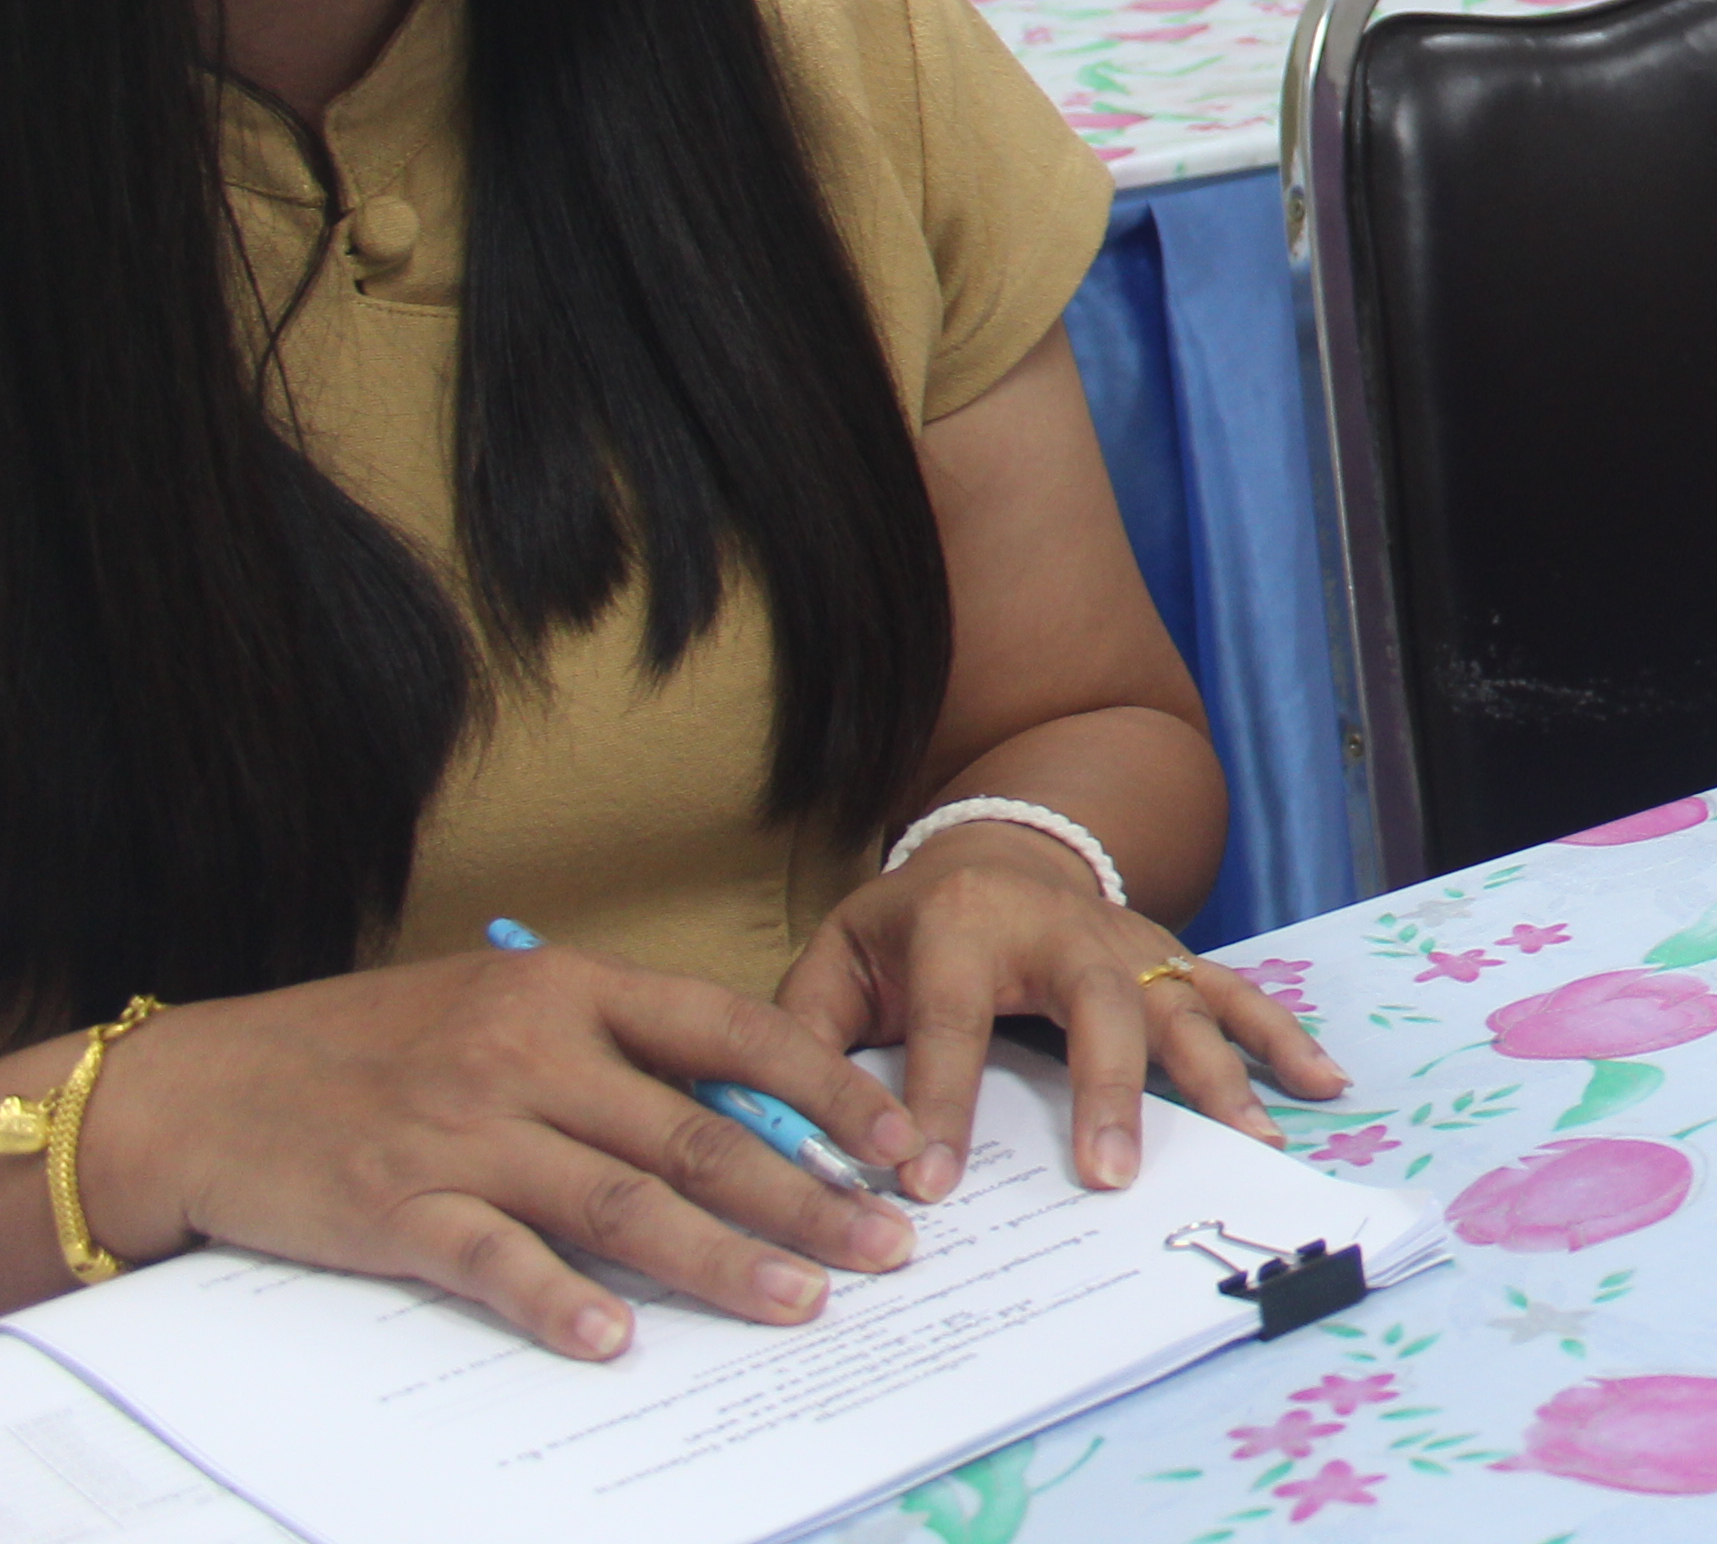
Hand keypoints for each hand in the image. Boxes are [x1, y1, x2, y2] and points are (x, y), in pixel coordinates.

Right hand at [78, 946, 925, 1357]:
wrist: (204, 1087)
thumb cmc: (370, 1045)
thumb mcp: (500, 1007)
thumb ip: (611, 1049)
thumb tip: (744, 1114)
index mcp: (568, 989)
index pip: (730, 1032)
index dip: (825, 1089)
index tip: (900, 1140)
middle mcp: (528, 1053)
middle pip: (695, 1135)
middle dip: (805, 1196)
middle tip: (886, 1246)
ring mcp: (463, 1133)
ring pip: (621, 1202)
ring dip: (719, 1260)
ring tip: (800, 1302)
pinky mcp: (397, 1209)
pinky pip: (495, 1261)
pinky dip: (558, 1301)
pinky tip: (616, 1340)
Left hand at [783, 823, 1339, 1202]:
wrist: (991, 849)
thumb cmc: (905, 928)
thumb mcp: (835, 963)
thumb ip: (809, 1038)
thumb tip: (794, 1137)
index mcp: (959, 928)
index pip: (951, 1022)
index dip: (938, 1103)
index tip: (929, 1184)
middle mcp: (1059, 927)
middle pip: (1094, 1006)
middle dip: (1106, 1092)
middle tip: (1109, 1174)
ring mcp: (1127, 940)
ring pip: (1179, 1002)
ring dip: (1219, 1073)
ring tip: (1252, 1138)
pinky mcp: (1169, 956)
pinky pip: (1234, 993)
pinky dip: (1281, 1035)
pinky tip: (1321, 1083)